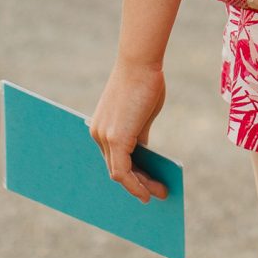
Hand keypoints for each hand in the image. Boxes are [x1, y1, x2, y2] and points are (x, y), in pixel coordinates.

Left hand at [87, 58, 168, 201]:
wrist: (141, 64)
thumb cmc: (144, 83)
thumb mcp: (141, 115)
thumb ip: (139, 135)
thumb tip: (145, 155)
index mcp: (100, 128)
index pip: (113, 158)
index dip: (130, 173)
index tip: (144, 183)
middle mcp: (98, 135)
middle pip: (116, 168)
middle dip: (137, 183)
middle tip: (155, 193)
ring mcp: (104, 137)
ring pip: (120, 173)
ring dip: (140, 186)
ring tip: (160, 193)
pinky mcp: (115, 139)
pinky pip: (123, 172)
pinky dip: (136, 184)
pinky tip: (151, 191)